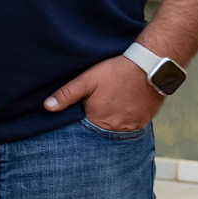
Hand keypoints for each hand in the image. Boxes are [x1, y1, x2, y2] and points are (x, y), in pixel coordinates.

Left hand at [46, 54, 162, 132]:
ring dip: (110, 122)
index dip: (79, 122)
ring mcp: (132, 127)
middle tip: (96, 106)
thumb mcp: (86, 80)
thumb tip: (48, 107)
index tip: (80, 113)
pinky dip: (124, 120)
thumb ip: (66, 95)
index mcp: (99, 121)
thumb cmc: (116, 72)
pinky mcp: (144, 122)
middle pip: (99, 131)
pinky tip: (121, 108)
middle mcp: (117, 129)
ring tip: (109, 106)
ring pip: (115, 129)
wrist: (149, 67)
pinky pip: (130, 126)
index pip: (83, 130)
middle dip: (94, 122)